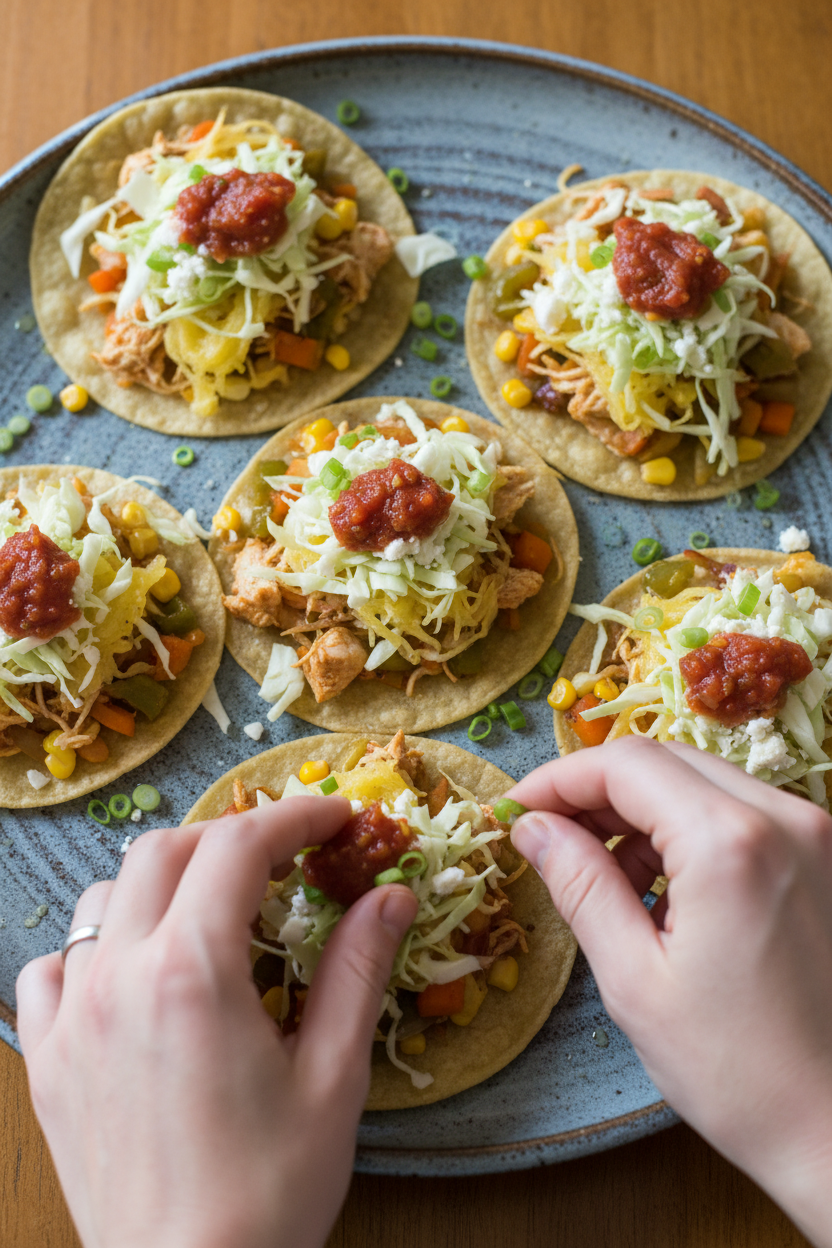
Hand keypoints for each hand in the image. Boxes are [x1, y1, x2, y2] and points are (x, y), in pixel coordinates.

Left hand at [16, 797, 416, 1247]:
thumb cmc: (269, 1194)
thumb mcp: (333, 1078)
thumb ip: (357, 971)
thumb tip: (389, 897)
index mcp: (193, 973)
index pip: (239, 846)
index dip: (293, 816)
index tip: (334, 818)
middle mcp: (119, 978)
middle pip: (166, 852)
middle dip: (230, 839)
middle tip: (284, 861)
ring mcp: (72, 1018)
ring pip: (103, 898)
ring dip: (163, 885)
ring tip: (214, 914)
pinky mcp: (48, 1061)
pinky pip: (52, 968)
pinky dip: (95, 948)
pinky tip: (135, 977)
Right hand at [508, 736, 831, 1247]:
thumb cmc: (738, 1073)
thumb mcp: (635, 979)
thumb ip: (579, 884)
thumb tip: (531, 828)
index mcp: (731, 843)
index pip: (626, 764)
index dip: (558, 779)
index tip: (514, 810)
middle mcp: (785, 818)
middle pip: (666, 761)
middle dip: (597, 791)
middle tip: (548, 837)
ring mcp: (817, 835)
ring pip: (704, 782)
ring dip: (644, 811)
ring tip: (606, 879)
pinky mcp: (828, 859)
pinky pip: (742, 813)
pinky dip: (690, 831)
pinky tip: (665, 890)